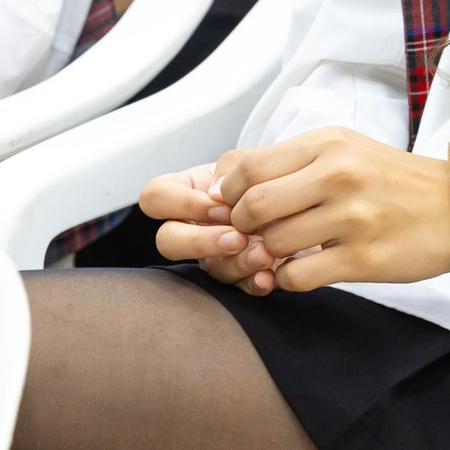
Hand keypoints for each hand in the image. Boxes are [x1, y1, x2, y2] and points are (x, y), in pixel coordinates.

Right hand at [140, 163, 273, 292]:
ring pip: (208, 269)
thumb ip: (230, 170)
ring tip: (264, 253)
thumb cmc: (266, 173)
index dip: (182, 203)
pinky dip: (254, 282)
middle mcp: (191, 227)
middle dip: (201, 242)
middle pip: (167, 242)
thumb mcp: (248, 162)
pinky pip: (238, 287)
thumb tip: (217, 194)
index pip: (154, 197)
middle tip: (238, 236)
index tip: (222, 202)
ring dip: (236, 263)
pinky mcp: (240, 275)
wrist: (295, 195)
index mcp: (185, 192)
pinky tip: (269, 275)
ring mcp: (213, 255)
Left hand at [145, 128, 449, 294]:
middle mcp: (338, 175)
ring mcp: (352, 218)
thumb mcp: (343, 150)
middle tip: (252, 235)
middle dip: (241, 228)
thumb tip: (223, 183)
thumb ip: (288, 162)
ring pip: (273, 244)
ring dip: (266, 256)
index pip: (246, 168)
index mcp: (327, 144)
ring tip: (279, 253)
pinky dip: (288, 279)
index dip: (228, 194)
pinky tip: (302, 270)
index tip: (233, 209)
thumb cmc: (392, 180)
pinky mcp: (364, 259)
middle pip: (252, 207)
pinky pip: (298, 277)